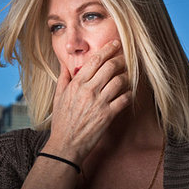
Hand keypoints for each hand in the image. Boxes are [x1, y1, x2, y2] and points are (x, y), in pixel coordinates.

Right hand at [44, 40, 130, 163]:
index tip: (115, 44)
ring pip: (120, 81)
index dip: (107, 49)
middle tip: (126, 57)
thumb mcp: (58, 97)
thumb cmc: (62, 121)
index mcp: (77, 84)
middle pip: (110, 67)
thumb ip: (64, 78)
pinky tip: (130, 92)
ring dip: (127, 76)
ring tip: (128, 75)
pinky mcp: (108, 115)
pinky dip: (130, 93)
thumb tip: (65, 63)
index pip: (95, 60)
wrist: (66, 145)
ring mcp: (99, 103)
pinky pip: (125, 99)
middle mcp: (89, 90)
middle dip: (120, 59)